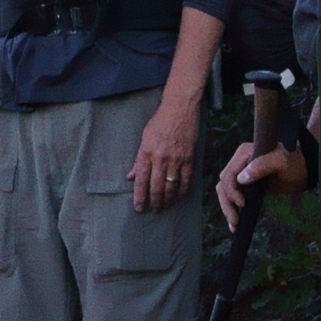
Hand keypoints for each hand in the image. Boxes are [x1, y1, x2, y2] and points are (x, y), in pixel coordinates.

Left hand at [129, 95, 200, 213]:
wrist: (180, 109)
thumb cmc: (160, 122)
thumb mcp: (144, 138)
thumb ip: (139, 160)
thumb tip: (131, 177)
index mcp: (146, 152)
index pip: (141, 180)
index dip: (140, 197)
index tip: (139, 208)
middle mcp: (160, 158)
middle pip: (156, 187)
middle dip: (155, 202)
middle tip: (154, 211)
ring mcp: (176, 159)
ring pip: (171, 186)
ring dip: (168, 200)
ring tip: (165, 207)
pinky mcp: (188, 158)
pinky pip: (186, 180)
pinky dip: (182, 191)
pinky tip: (179, 196)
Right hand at [218, 138, 306, 229]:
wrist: (303, 170)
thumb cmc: (294, 163)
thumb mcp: (281, 162)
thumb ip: (262, 166)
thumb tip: (241, 179)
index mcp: (244, 153)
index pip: (228, 174)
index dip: (231, 190)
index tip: (242, 203)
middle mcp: (239, 162)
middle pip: (223, 185)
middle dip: (227, 203)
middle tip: (235, 220)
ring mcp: (241, 174)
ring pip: (224, 192)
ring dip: (227, 208)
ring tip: (234, 225)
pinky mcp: (245, 185)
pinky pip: (232, 197)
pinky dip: (232, 209)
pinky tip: (235, 224)